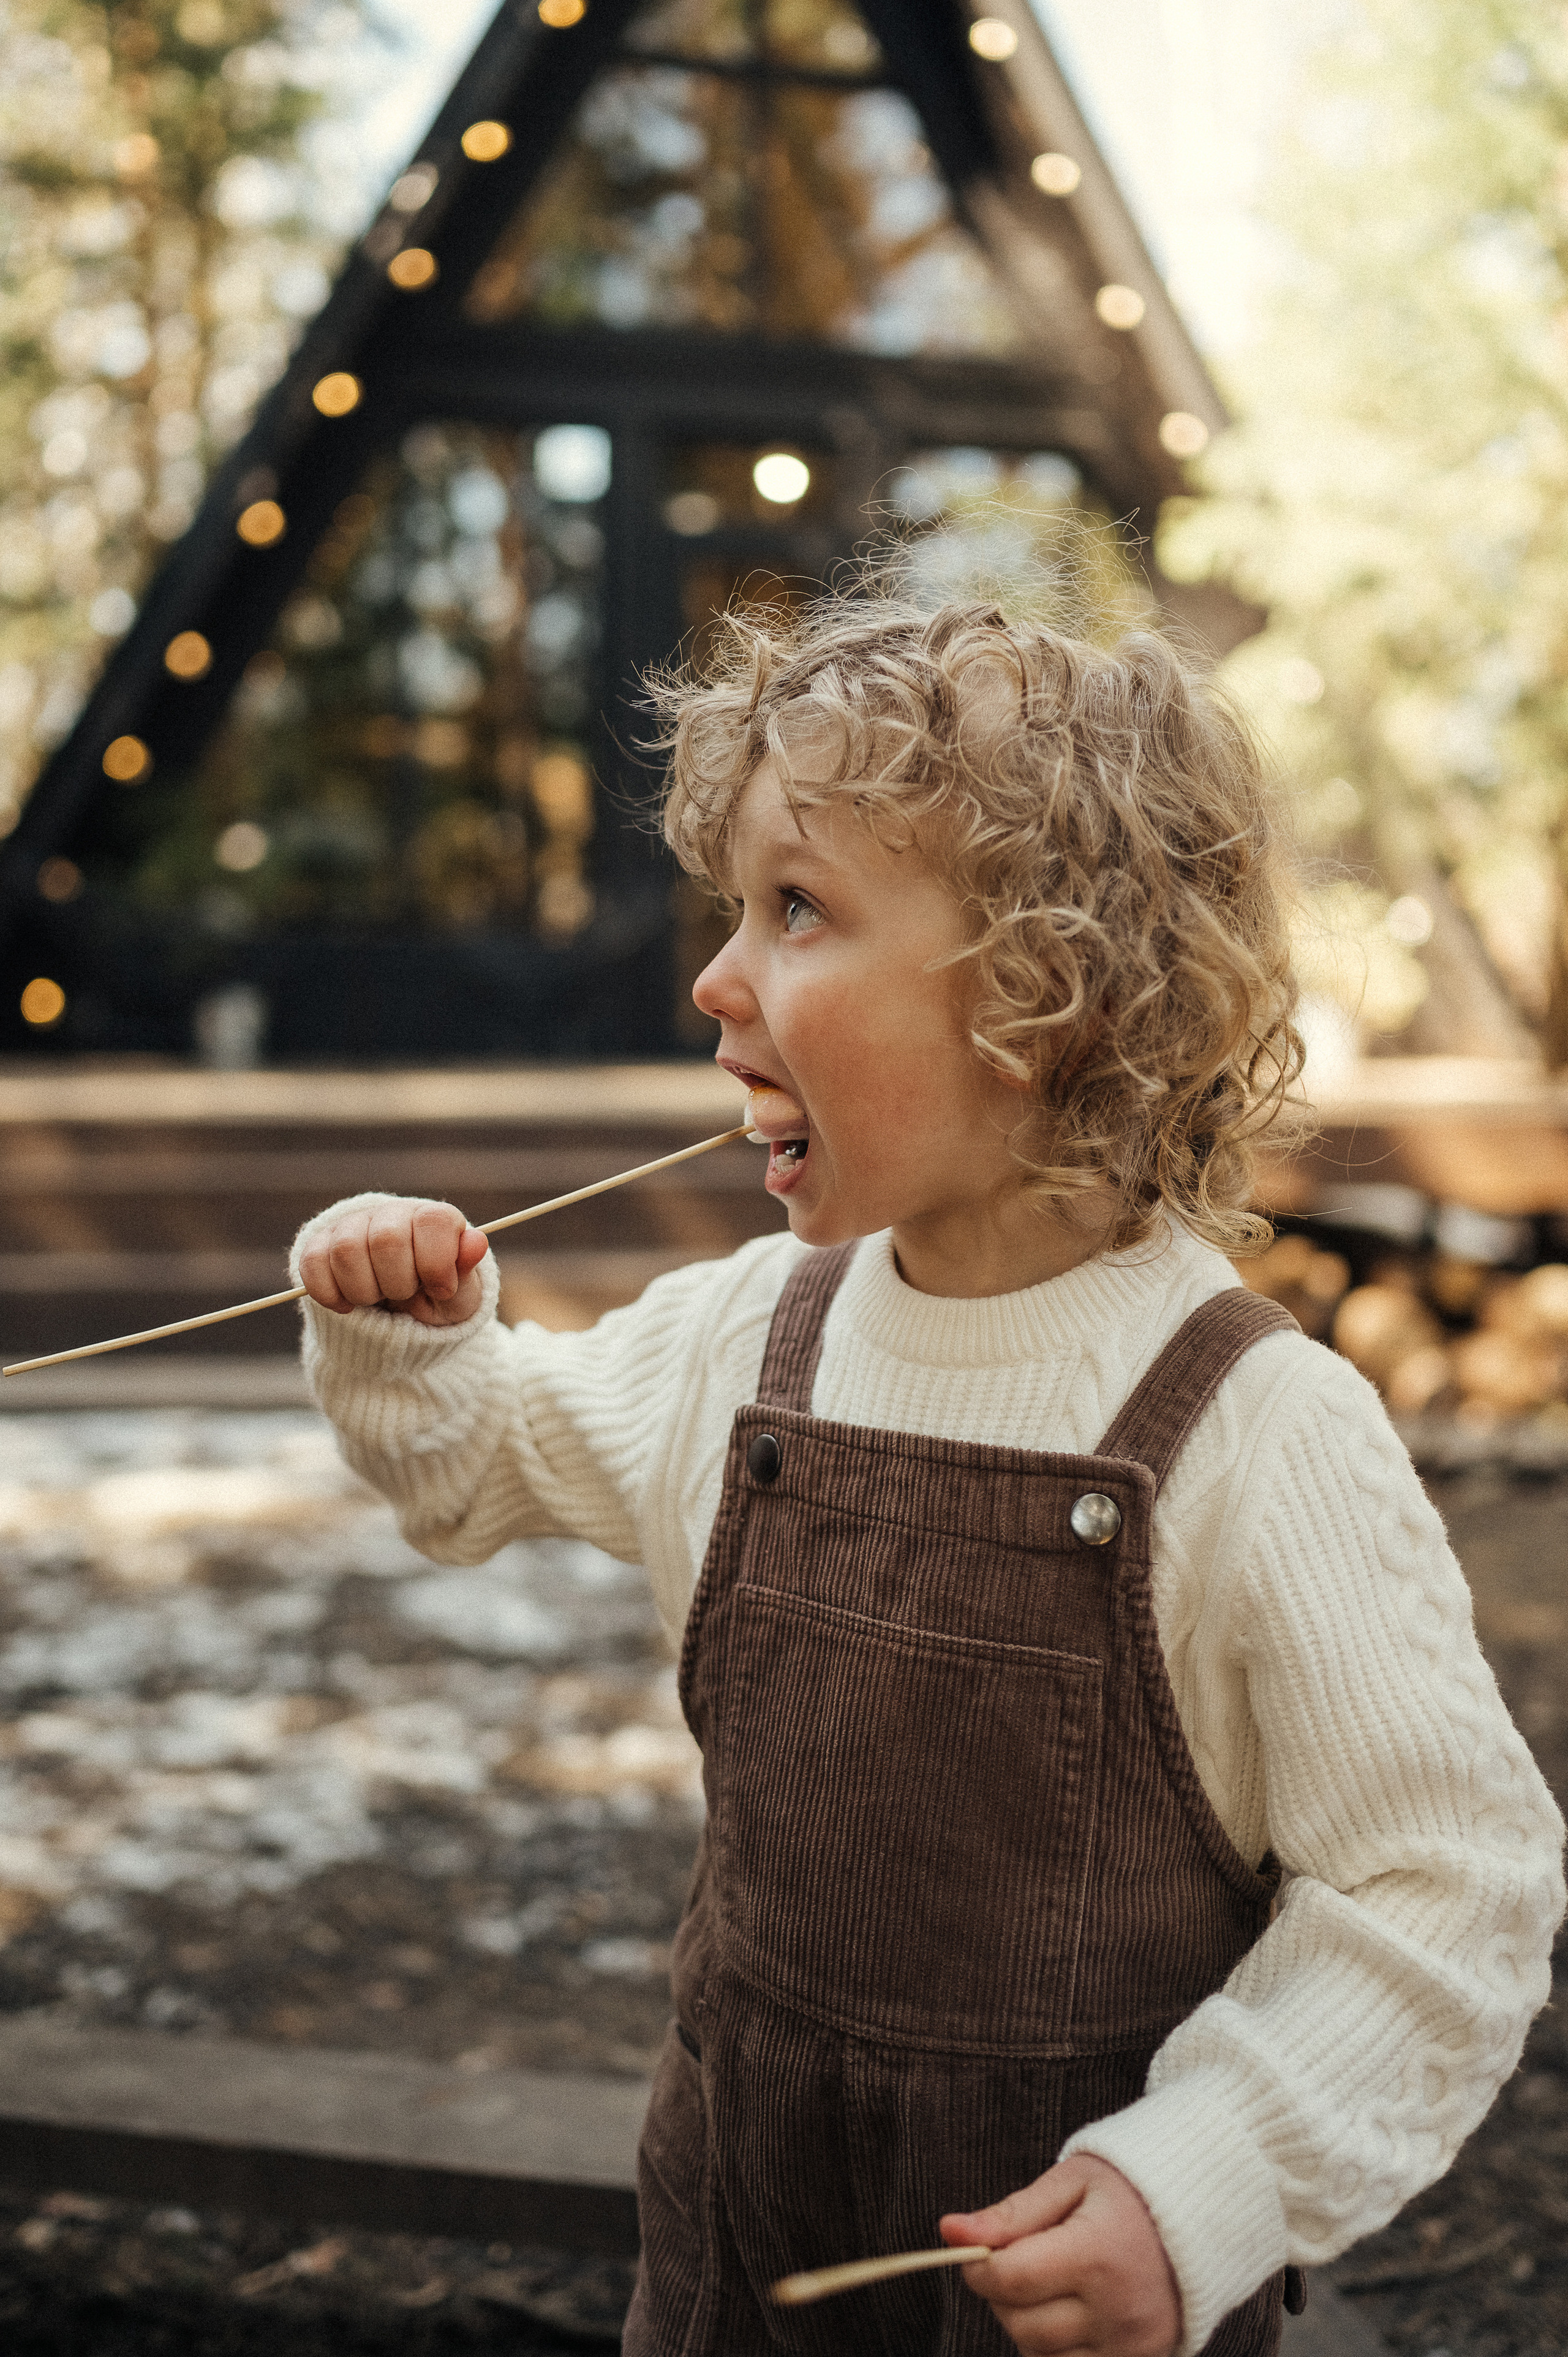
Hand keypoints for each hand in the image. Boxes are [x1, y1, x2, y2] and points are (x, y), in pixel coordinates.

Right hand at [297, 1199, 489, 1325]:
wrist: (397, 1313)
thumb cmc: (434, 1298)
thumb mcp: (461, 1294)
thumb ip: (466, 1270)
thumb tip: (476, 1242)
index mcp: (433, 1218)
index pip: (432, 1222)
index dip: (436, 1264)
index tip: (440, 1289)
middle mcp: (392, 1213)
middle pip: (386, 1240)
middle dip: (397, 1283)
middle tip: (404, 1296)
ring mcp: (352, 1226)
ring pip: (346, 1250)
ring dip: (363, 1291)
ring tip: (377, 1299)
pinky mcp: (319, 1245)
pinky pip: (312, 1263)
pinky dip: (330, 1294)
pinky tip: (348, 1306)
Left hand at [942, 2155, 1180, 2355]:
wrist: (1204, 2216)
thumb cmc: (1131, 2191)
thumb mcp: (1071, 2182)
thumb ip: (1011, 2213)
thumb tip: (950, 2232)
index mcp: (1097, 2255)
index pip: (1011, 2280)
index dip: (978, 2267)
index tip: (976, 2251)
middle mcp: (1117, 2311)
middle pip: (1022, 2326)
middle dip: (1003, 2296)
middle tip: (1017, 2261)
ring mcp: (1132, 2346)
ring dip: (1028, 2325)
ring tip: (1049, 2283)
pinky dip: (1057, 2348)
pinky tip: (1068, 2311)